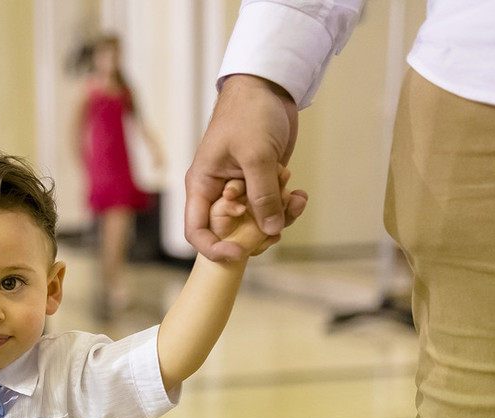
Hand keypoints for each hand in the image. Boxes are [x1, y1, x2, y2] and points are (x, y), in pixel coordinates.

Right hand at [184, 74, 306, 260]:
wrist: (268, 88)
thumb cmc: (249, 115)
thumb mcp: (255, 156)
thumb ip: (263, 195)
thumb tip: (270, 230)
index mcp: (203, 186)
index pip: (197, 230)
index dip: (213, 248)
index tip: (238, 252)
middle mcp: (219, 193)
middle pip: (230, 232)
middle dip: (256, 232)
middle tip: (277, 222)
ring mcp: (242, 190)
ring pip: (256, 223)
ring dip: (278, 217)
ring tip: (293, 198)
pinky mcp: (262, 184)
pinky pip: (272, 208)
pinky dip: (287, 206)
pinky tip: (297, 193)